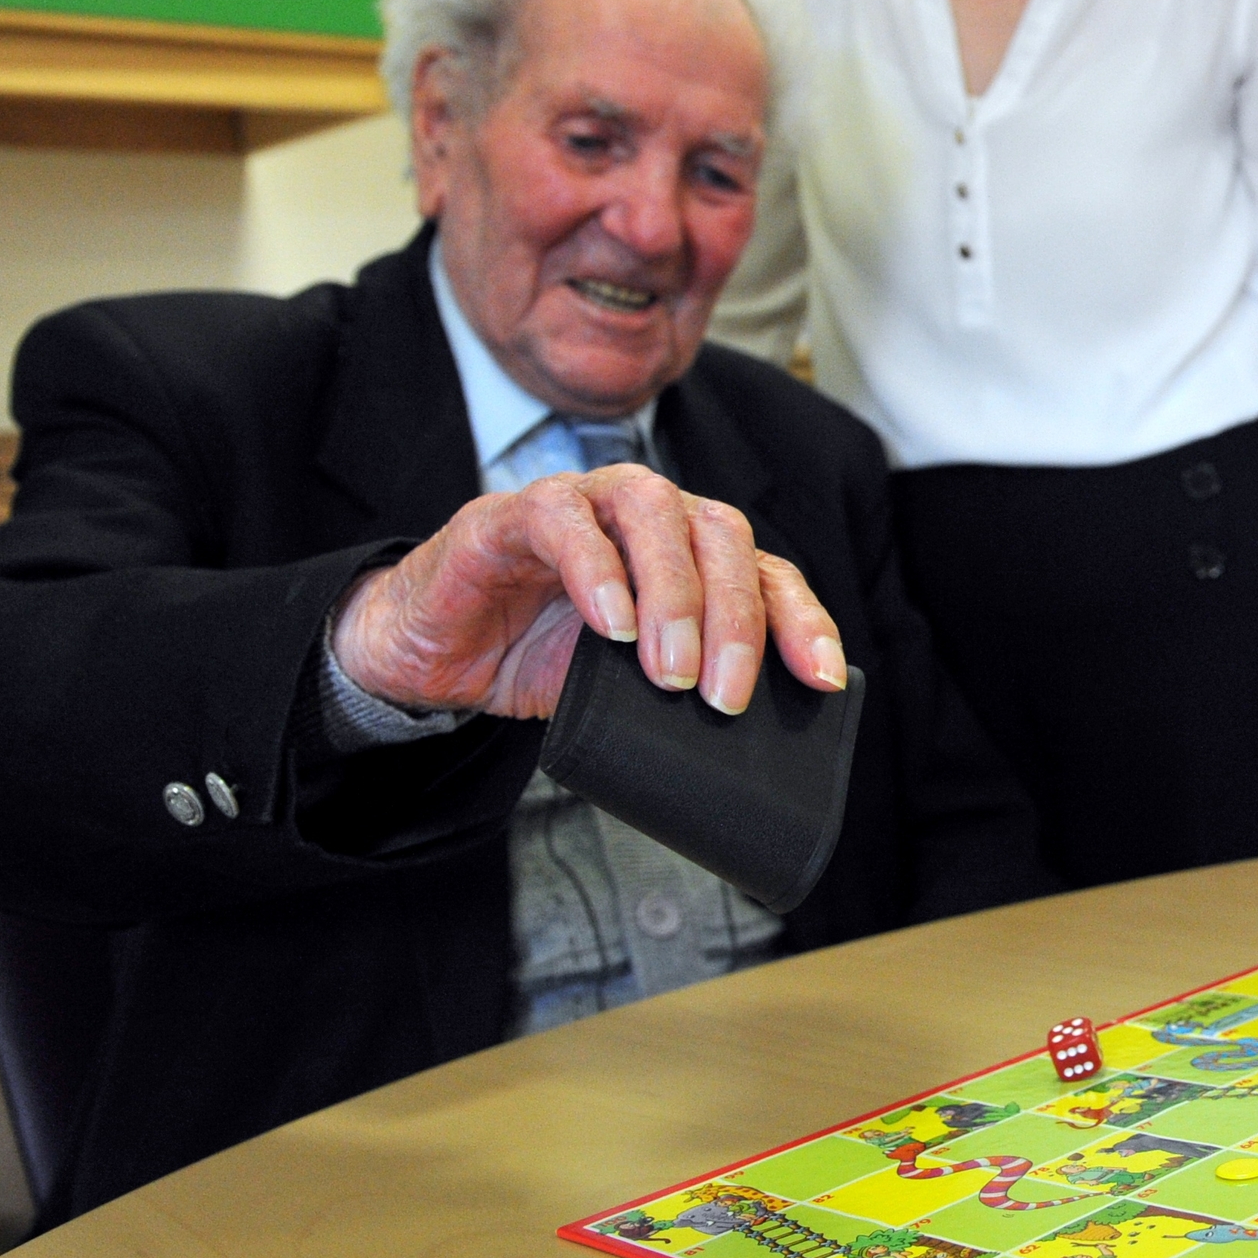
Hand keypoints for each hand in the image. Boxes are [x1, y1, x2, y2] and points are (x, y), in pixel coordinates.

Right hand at [332, 464, 844, 720]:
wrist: (435, 654)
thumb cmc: (538, 657)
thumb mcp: (624, 686)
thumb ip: (677, 692)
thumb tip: (741, 754)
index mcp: (689, 554)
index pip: (767, 572)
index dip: (801, 621)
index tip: (823, 680)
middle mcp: (648, 516)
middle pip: (721, 534)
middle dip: (734, 617)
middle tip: (723, 696)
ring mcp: (586, 504)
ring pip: (655, 511)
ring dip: (674, 592)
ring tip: (669, 671)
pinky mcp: (517, 513)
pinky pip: (567, 522)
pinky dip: (598, 571)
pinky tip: (612, 625)